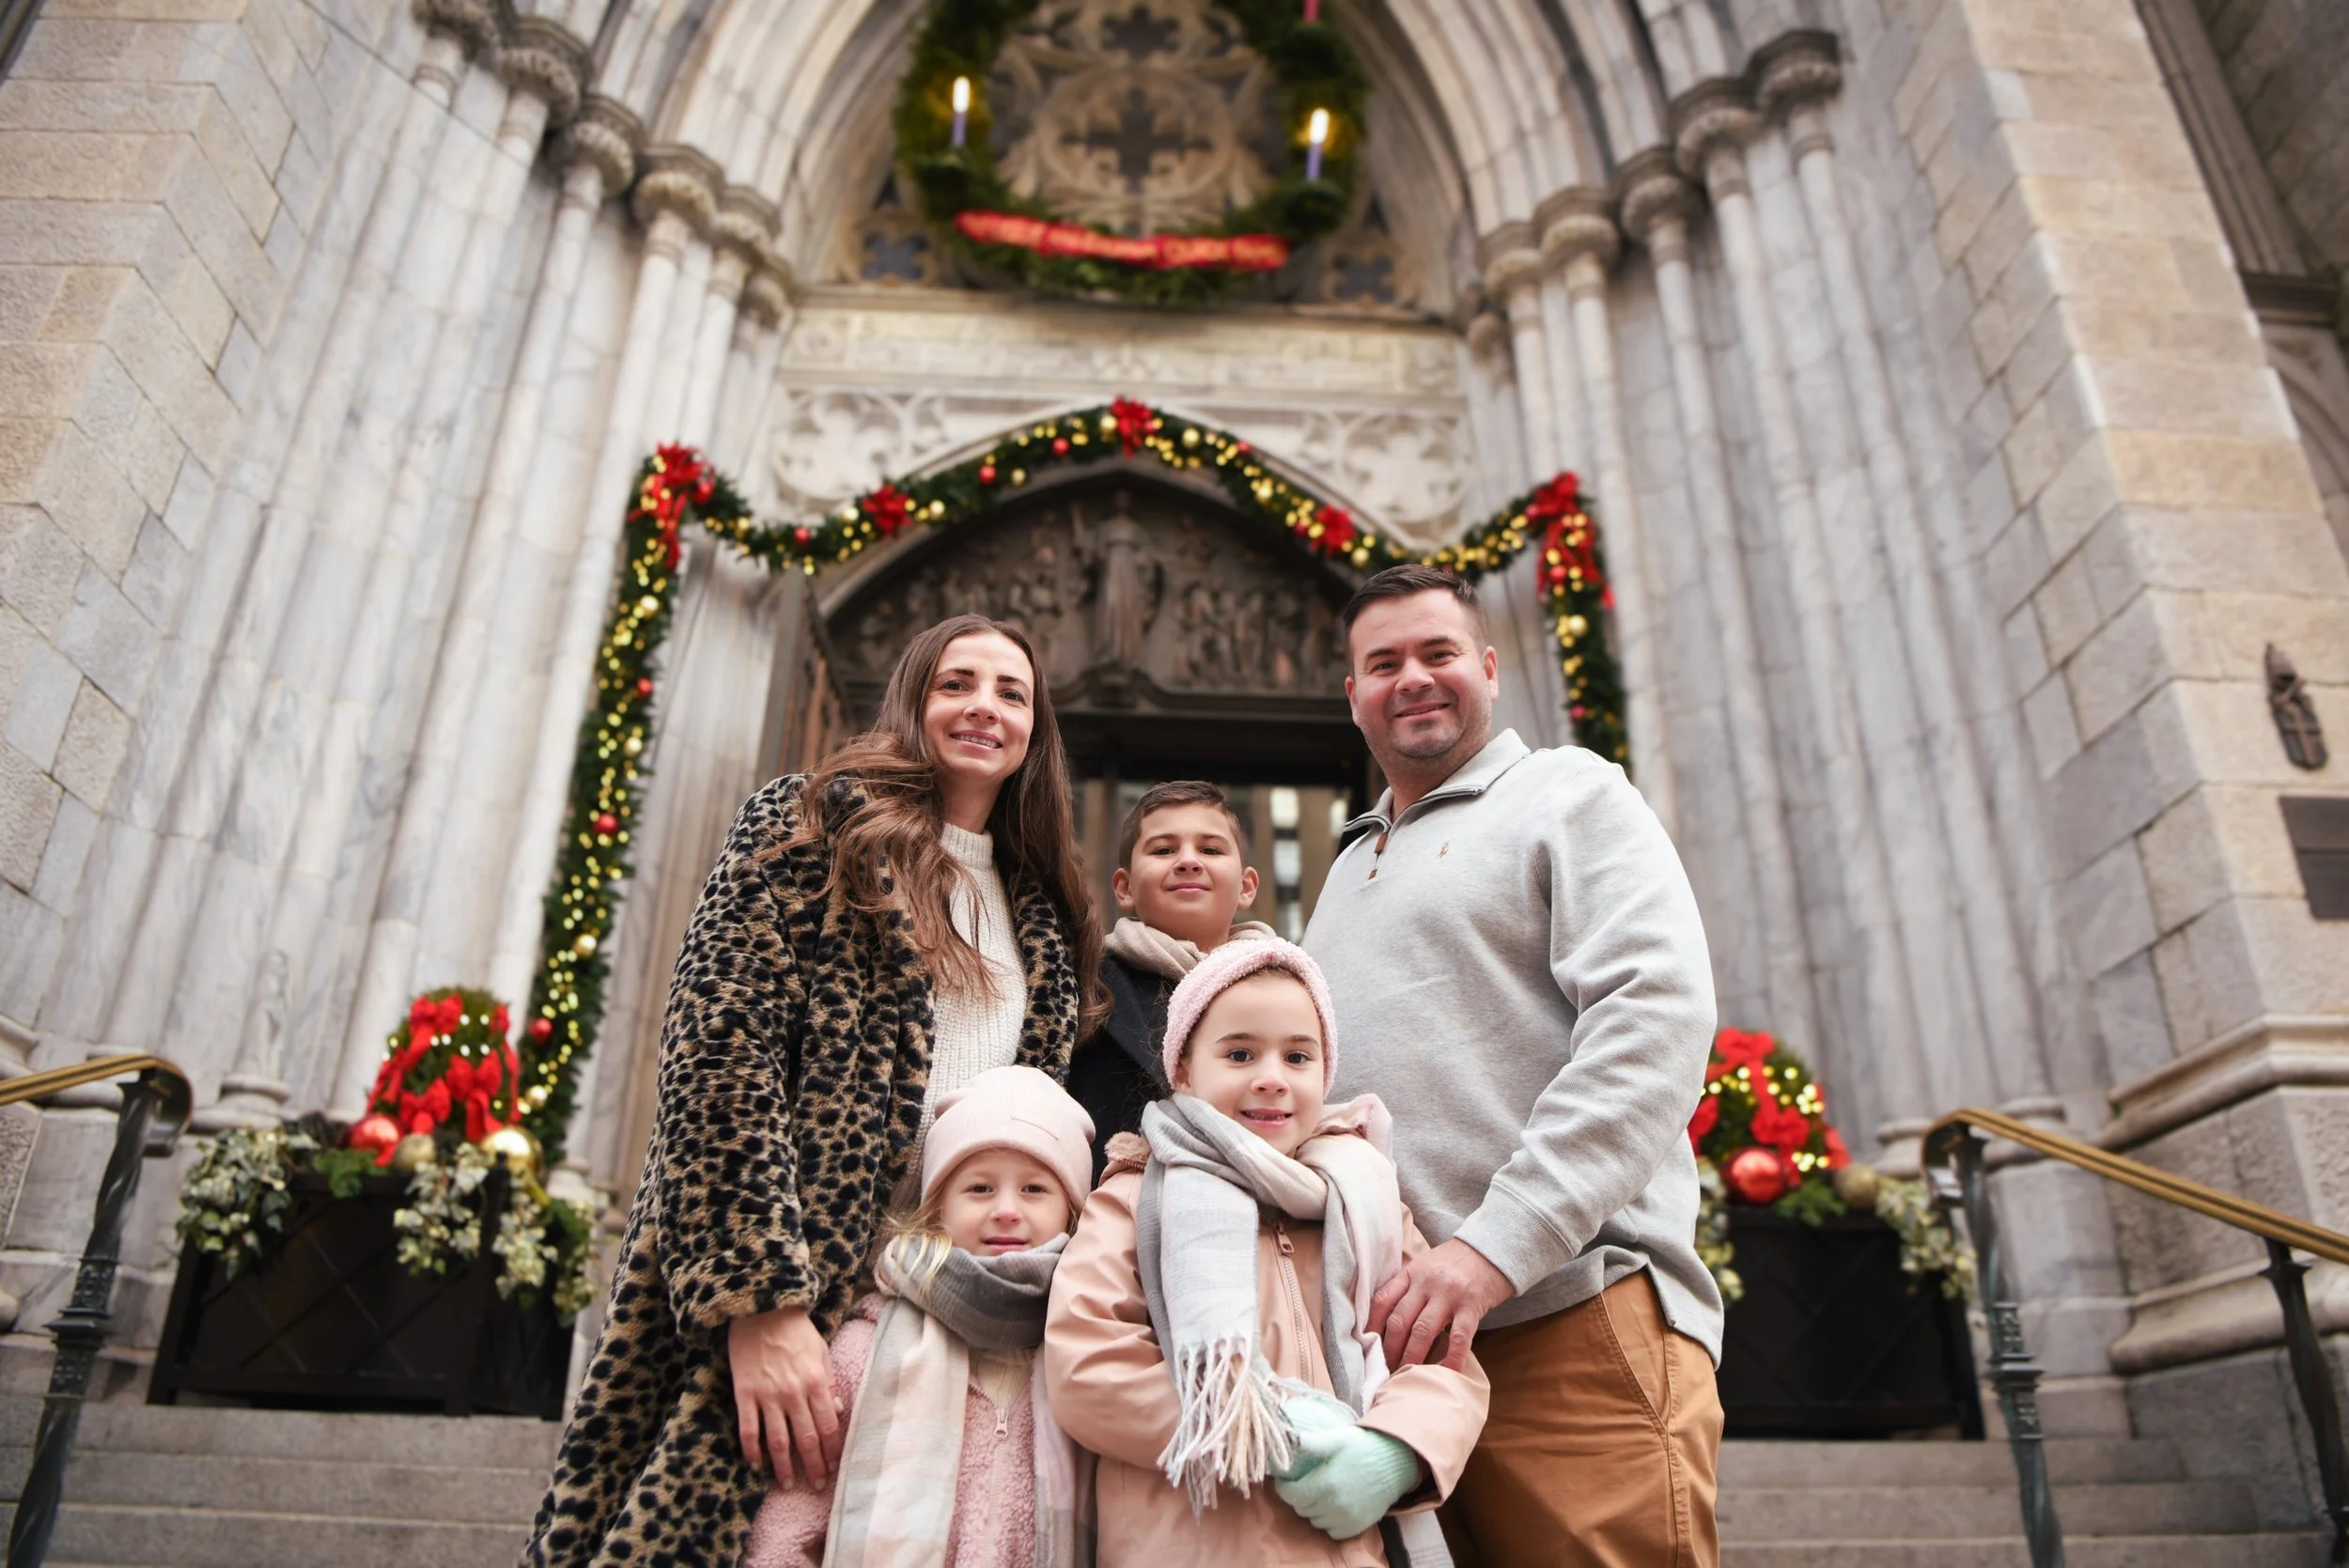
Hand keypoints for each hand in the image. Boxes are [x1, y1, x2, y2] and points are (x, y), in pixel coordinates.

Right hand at [728, 1305, 842, 1486]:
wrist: (760, 1307)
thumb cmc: (795, 1329)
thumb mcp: (821, 1351)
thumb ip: (830, 1382)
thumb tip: (837, 1411)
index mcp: (817, 1381)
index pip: (828, 1426)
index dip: (832, 1450)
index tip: (833, 1467)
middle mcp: (794, 1393)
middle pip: (806, 1439)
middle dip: (813, 1466)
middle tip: (816, 1484)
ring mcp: (767, 1395)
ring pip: (778, 1441)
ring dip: (783, 1467)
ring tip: (786, 1484)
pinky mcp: (744, 1393)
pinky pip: (748, 1429)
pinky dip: (752, 1451)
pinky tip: (755, 1465)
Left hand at [1273, 1420, 1423, 1539]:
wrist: (1395, 1463)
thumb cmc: (1362, 1447)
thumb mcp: (1334, 1438)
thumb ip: (1308, 1441)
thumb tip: (1285, 1437)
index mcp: (1325, 1483)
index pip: (1290, 1495)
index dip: (1283, 1487)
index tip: (1286, 1479)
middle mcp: (1335, 1506)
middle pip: (1301, 1508)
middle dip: (1299, 1497)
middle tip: (1306, 1482)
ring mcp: (1347, 1518)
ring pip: (1315, 1521)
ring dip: (1314, 1509)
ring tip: (1321, 1492)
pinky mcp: (1357, 1527)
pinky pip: (1332, 1531)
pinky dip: (1330, 1521)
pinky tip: (1335, 1505)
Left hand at [1367, 1238, 1512, 1369]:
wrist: (1491, 1248)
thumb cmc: (1455, 1262)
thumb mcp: (1425, 1266)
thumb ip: (1408, 1287)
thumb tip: (1387, 1320)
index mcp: (1411, 1273)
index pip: (1383, 1300)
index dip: (1371, 1325)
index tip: (1366, 1346)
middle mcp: (1426, 1283)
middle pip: (1400, 1320)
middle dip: (1390, 1349)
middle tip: (1385, 1370)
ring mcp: (1449, 1295)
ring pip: (1423, 1331)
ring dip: (1412, 1357)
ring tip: (1406, 1375)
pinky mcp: (1471, 1306)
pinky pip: (1458, 1337)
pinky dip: (1451, 1359)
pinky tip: (1447, 1374)